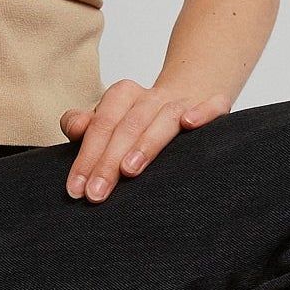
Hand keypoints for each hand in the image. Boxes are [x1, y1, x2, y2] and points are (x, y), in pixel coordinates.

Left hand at [61, 78, 232, 201]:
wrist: (192, 97)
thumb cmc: (145, 120)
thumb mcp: (112, 122)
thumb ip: (88, 126)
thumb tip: (75, 128)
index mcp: (123, 95)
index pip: (101, 125)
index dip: (86, 156)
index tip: (77, 189)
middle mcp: (151, 97)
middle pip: (127, 126)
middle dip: (109, 161)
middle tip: (96, 194)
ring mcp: (183, 101)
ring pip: (163, 120)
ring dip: (146, 143)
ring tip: (129, 171)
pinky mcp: (214, 106)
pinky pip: (211, 107)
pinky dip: (202, 112)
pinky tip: (189, 123)